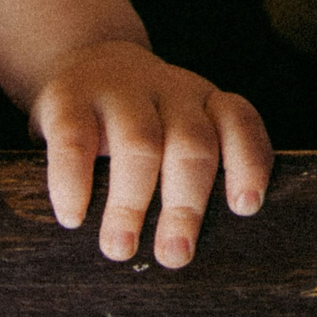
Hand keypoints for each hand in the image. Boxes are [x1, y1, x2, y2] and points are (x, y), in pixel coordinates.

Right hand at [29, 39, 271, 267]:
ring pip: (139, 143)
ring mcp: (120, 92)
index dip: (247, 162)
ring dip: (131, 202)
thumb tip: (189, 249)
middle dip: (185, 205)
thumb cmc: (137, 122)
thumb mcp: (174, 130)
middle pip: (191, 144)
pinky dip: (73, 181)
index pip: (239, 122)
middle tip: (174, 255)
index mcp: (204, 103)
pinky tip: (73, 216)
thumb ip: (191, 173)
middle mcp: (170, 92)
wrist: (80, 61)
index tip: (245, 206)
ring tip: (121, 248)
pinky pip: (75, 139)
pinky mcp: (69, 98)